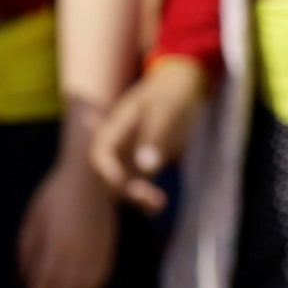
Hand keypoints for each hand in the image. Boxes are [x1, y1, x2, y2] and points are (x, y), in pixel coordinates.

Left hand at [18, 152, 118, 287]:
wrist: (90, 175)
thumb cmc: (55, 195)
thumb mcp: (33, 220)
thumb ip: (28, 251)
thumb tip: (24, 278)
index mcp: (58, 245)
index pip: (45, 285)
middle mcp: (80, 252)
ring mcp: (97, 251)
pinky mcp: (108, 248)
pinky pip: (98, 279)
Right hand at [91, 55, 209, 213]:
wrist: (187, 82)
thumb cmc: (172, 92)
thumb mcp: (165, 110)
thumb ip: (155, 136)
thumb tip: (146, 167)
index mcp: (116, 125)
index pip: (100, 155)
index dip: (107, 173)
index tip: (123, 183)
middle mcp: (120, 142)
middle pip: (111, 174)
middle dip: (126, 190)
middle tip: (150, 197)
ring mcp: (132, 153)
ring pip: (126, 183)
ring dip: (138, 196)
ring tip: (159, 204)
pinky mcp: (147, 161)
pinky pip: (142, 182)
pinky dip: (147, 195)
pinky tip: (158, 205)